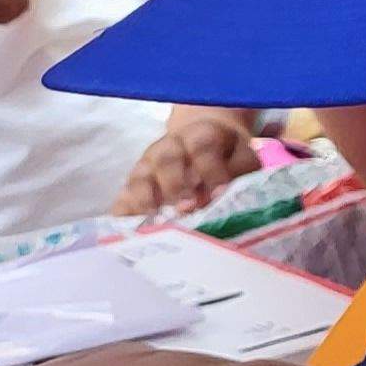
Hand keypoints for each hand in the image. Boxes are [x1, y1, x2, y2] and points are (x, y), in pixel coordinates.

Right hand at [113, 108, 255, 216]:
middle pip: (166, 158)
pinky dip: (126, 213)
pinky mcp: (134, 184)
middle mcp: (170, 146)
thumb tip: (222, 196)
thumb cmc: (227, 156)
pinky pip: (124, 197)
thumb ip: (238, 172)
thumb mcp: (242, 157)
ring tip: (158, 221)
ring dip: (147, 199)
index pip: (202, 146)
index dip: (210, 169)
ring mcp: (148, 164)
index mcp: (201, 135)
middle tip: (187, 208)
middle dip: (176, 184)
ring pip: (140, 176)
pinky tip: (132, 230)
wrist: (203, 142)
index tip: (219, 193)